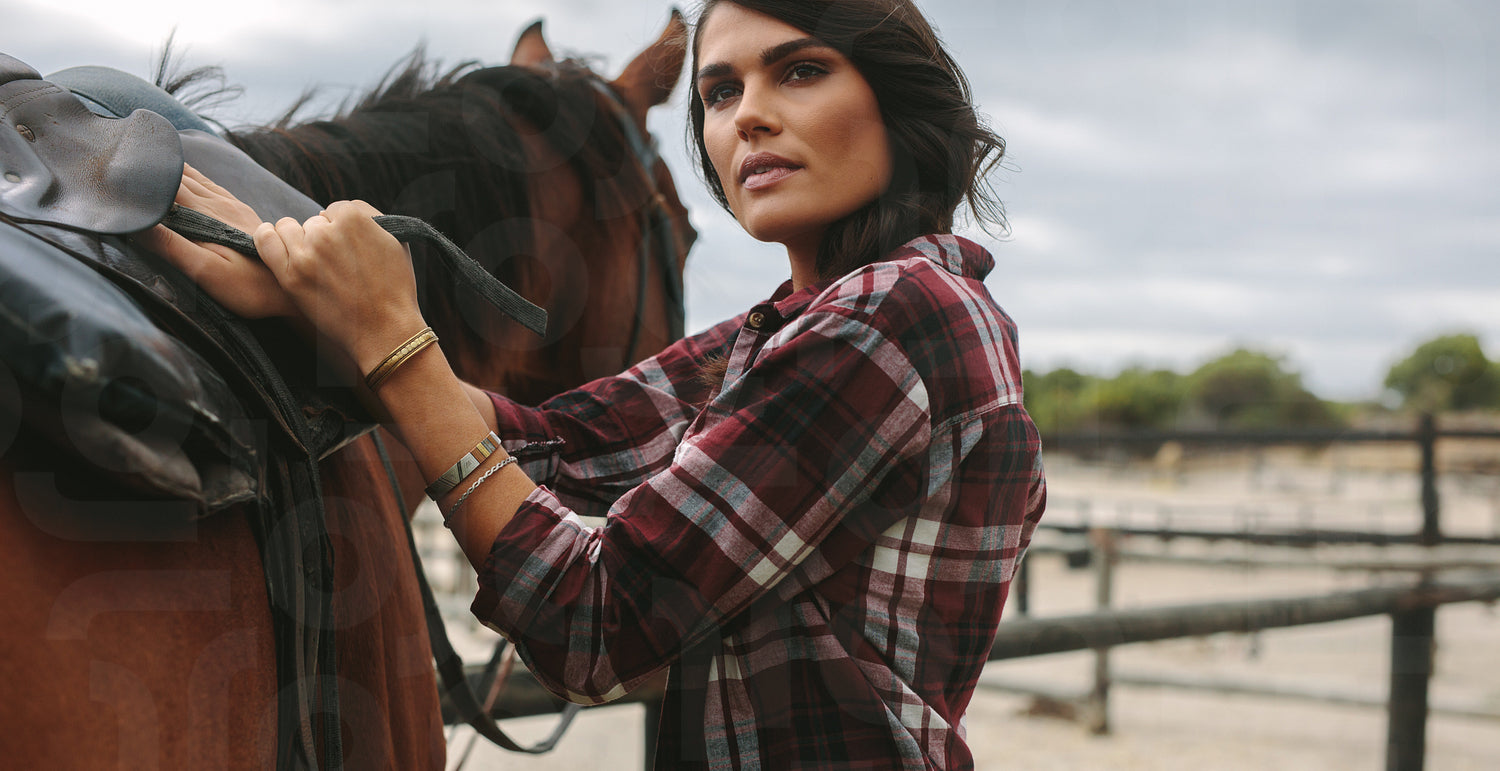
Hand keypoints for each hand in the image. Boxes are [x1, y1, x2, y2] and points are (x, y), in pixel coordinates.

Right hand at [136, 164, 298, 318]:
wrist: (292, 290)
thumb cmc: (249, 287)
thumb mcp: (207, 271)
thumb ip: (172, 246)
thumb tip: (138, 222)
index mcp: (205, 214)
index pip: (167, 184)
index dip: (143, 173)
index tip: (116, 162)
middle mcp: (219, 204)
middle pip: (179, 176)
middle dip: (152, 165)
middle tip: (124, 154)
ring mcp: (233, 207)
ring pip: (196, 178)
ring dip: (172, 167)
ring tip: (147, 155)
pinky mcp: (242, 214)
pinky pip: (213, 186)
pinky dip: (193, 176)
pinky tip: (189, 174)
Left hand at [254, 201, 427, 378]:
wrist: (385, 330)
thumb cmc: (394, 287)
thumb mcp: (395, 240)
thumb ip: (368, 216)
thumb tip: (338, 212)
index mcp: (352, 218)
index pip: (334, 210)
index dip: (340, 228)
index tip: (347, 248)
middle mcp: (326, 233)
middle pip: (312, 222)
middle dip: (322, 237)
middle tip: (335, 263)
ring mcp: (306, 255)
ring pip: (287, 228)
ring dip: (297, 239)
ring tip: (311, 260)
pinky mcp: (290, 277)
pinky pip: (265, 241)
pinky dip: (267, 236)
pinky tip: (273, 240)